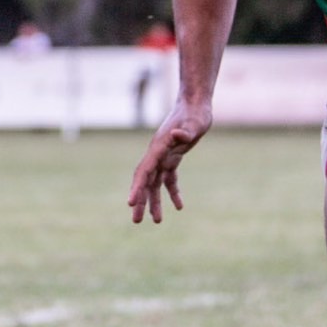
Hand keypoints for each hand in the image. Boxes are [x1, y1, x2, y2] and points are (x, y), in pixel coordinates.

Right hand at [129, 99, 212, 222]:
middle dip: (140, 200)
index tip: (131, 203)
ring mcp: (164, 156)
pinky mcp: (173, 157)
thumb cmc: (195, 114)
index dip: (137, 188)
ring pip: (155, 183)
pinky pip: (169, 178)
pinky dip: (172, 192)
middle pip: (145, 181)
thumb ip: (186, 131)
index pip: (144, 171)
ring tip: (157, 221)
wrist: (195, 105)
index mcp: (158, 148)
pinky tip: (179, 206)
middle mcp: (157, 153)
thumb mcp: (194, 123)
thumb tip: (178, 135)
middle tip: (136, 221)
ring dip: (154, 201)